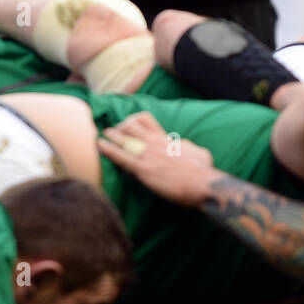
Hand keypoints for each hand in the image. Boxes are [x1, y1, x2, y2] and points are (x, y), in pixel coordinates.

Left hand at [97, 112, 217, 206]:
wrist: (201, 184)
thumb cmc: (203, 171)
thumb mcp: (198, 151)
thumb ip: (186, 146)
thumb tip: (183, 145)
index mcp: (166, 138)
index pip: (145, 120)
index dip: (132, 120)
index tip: (127, 126)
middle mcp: (155, 142)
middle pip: (130, 124)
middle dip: (119, 128)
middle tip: (113, 134)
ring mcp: (148, 155)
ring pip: (123, 138)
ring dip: (111, 136)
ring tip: (101, 137)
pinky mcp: (143, 169)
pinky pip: (121, 157)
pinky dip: (108, 150)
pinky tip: (100, 146)